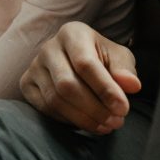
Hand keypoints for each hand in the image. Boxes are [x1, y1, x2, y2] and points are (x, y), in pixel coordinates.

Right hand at [19, 22, 140, 133]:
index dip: (105, 89)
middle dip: (94, 108)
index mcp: (72, 33)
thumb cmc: (103, 59)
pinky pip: (45, 109)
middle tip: (116, 122)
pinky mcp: (27, 84)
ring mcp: (34, 66)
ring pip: (55, 100)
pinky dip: (68, 121)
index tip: (123, 109)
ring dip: (83, 118)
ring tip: (106, 126)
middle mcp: (49, 47)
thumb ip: (125, 70)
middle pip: (67, 84)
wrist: (79, 62)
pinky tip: (87, 123)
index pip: (85, 63)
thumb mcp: (119, 58)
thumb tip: (132, 85)